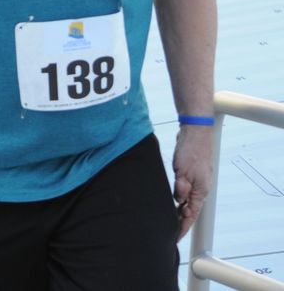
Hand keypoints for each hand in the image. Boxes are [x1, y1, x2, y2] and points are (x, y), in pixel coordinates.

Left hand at [173, 124, 214, 238]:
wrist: (196, 133)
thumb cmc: (192, 150)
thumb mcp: (183, 171)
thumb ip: (181, 188)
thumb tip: (178, 201)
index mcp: (201, 190)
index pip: (191, 215)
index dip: (183, 227)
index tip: (175, 237)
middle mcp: (200, 188)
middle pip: (189, 210)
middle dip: (180, 222)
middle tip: (168, 231)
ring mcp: (196, 181)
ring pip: (186, 201)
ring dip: (178, 210)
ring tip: (168, 220)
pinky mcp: (190, 174)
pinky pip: (184, 191)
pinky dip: (178, 199)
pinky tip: (171, 200)